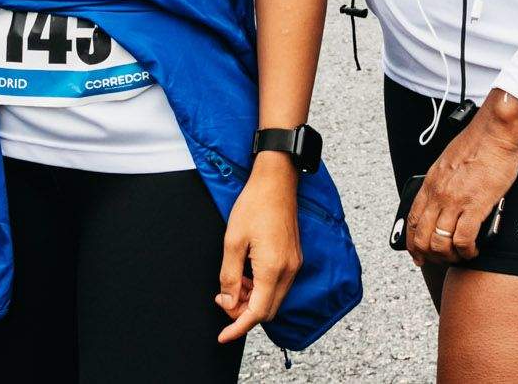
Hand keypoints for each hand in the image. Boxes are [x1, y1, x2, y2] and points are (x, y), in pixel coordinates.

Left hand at [214, 153, 303, 344]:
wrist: (277, 180)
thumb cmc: (254, 205)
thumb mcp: (233, 241)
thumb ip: (230, 277)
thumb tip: (229, 302)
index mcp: (273, 267)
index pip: (257, 312)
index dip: (238, 328)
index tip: (223, 337)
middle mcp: (289, 269)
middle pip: (268, 310)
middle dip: (243, 312)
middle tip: (223, 298)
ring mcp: (294, 263)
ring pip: (274, 298)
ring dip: (252, 299)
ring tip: (233, 282)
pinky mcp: (294, 257)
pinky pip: (279, 285)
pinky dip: (261, 288)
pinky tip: (247, 273)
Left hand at [403, 92, 517, 266]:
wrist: (496, 130)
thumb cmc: (479, 141)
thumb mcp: (448, 160)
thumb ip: (443, 181)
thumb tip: (444, 197)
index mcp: (431, 182)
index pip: (412, 220)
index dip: (412, 242)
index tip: (417, 253)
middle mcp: (438, 194)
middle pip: (422, 237)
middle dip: (429, 255)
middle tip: (440, 261)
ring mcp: (455, 201)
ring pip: (440, 243)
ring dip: (449, 256)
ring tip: (460, 256)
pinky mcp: (475, 205)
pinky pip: (463, 240)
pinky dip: (467, 251)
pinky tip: (474, 250)